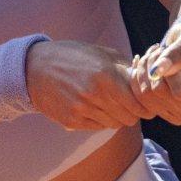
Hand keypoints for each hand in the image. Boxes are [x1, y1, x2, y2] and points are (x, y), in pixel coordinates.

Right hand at [26, 40, 152, 130]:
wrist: (34, 68)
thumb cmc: (71, 56)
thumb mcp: (101, 53)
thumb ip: (125, 67)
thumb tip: (146, 78)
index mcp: (105, 75)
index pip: (138, 103)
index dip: (145, 104)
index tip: (144, 101)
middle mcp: (95, 95)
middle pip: (129, 117)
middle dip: (133, 111)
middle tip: (128, 102)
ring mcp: (82, 110)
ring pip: (114, 124)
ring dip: (117, 116)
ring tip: (109, 102)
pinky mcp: (72, 121)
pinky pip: (98, 127)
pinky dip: (101, 120)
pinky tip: (94, 106)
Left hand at [128, 22, 180, 124]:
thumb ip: (175, 54)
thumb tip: (157, 70)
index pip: (180, 92)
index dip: (167, 73)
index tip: (164, 52)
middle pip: (163, 99)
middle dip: (151, 70)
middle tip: (156, 50)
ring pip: (150, 101)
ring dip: (143, 74)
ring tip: (153, 56)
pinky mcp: (172, 116)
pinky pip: (145, 104)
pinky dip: (140, 82)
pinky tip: (145, 67)